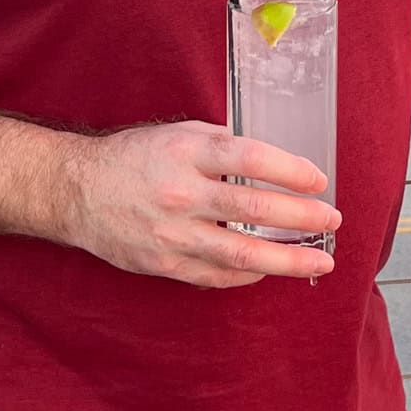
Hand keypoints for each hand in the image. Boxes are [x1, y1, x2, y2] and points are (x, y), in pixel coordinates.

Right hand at [62, 121, 337, 288]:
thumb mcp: (177, 135)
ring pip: (241, 253)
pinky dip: (249, 274)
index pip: (250, 159)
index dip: (290, 169)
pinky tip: (270, 269)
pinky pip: (218, 275)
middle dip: (302, 217)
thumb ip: (221, 146)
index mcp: (186, 153)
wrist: (79, 192)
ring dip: (287, 259)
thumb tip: (271, 164)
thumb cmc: (135, 158)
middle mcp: (181, 194)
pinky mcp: (165, 264)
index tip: (318, 179)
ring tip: (320, 260)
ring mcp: (173, 234)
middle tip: (331, 219)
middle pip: (254, 208)